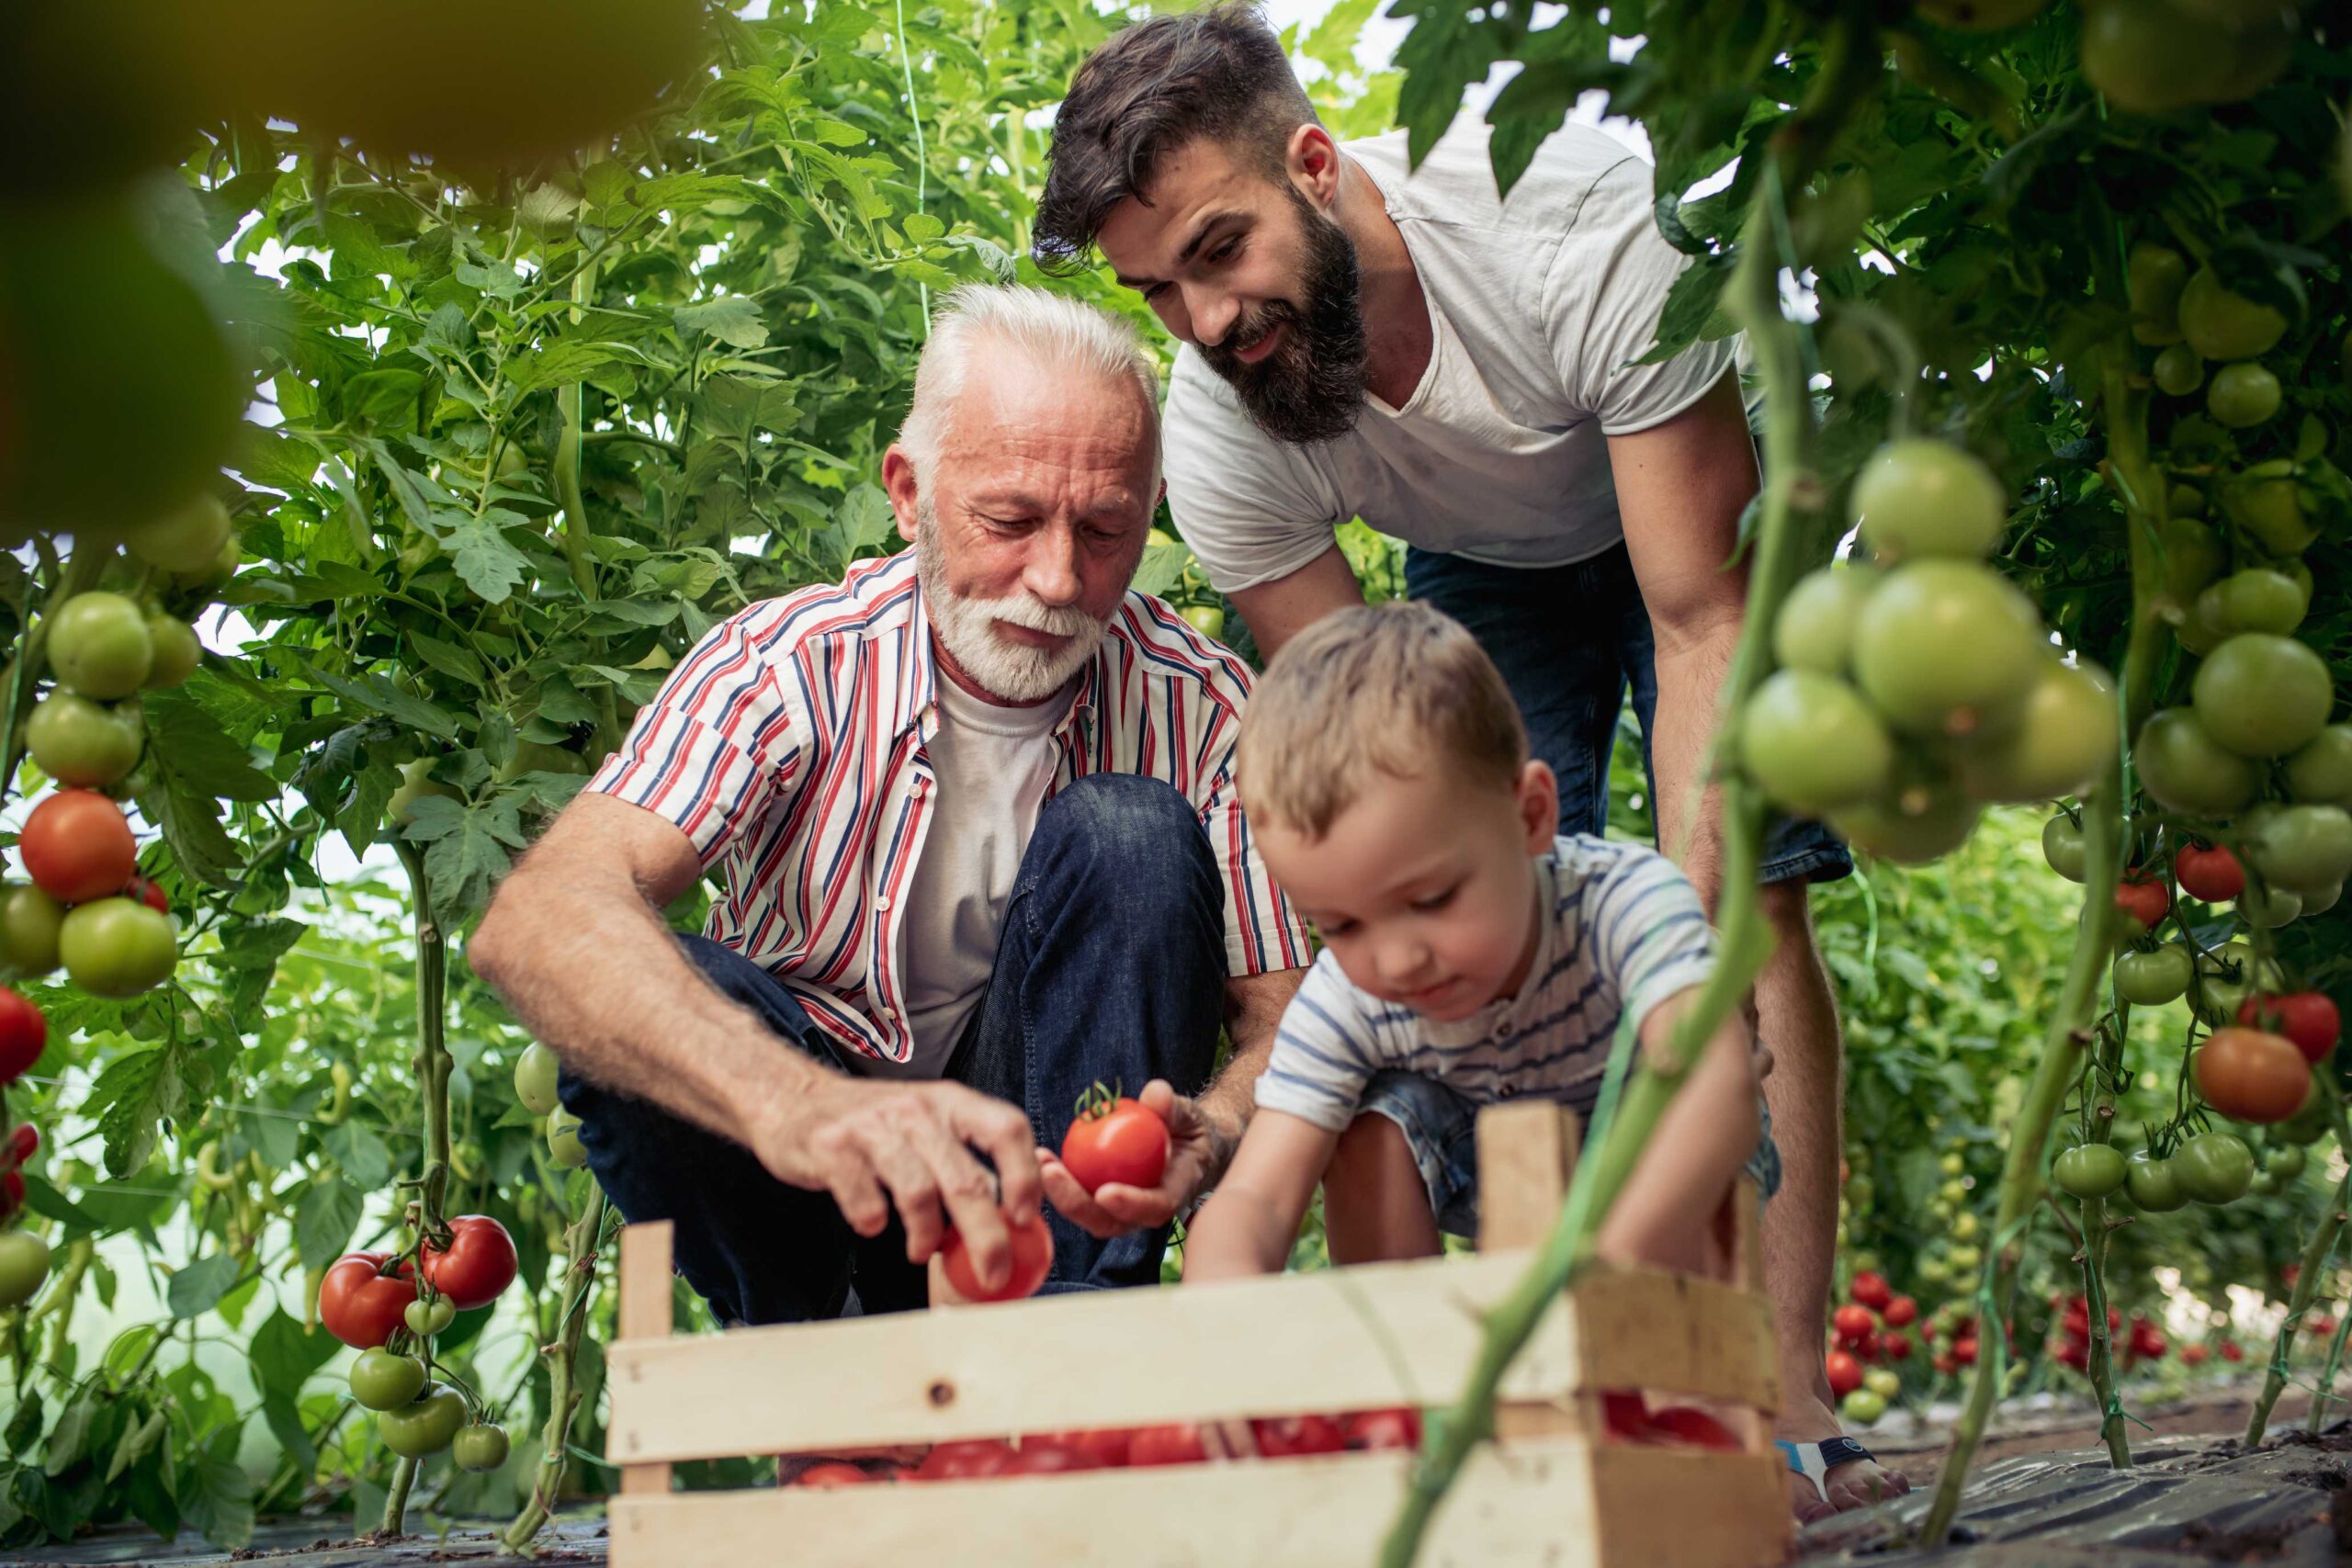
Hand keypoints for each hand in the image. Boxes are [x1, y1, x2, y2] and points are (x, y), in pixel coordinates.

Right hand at [758, 1074, 1040, 1294]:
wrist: (795, 1100)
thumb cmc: (875, 1125)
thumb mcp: (930, 1129)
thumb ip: (968, 1165)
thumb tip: (1015, 1218)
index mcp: (952, 1102)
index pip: (1007, 1129)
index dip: (1024, 1176)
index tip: (1026, 1218)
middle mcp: (917, 1109)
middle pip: (966, 1179)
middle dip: (987, 1237)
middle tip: (992, 1273)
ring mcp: (873, 1126)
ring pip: (919, 1193)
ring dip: (926, 1235)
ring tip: (921, 1250)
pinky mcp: (832, 1147)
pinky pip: (864, 1200)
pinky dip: (872, 1222)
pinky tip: (873, 1224)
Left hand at [1037, 1079, 1228, 1239]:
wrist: (1186, 1146)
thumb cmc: (1189, 1129)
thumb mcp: (1188, 1115)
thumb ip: (1173, 1108)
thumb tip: (1155, 1095)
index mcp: (1175, 1193)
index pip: (1155, 1207)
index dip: (1131, 1205)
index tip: (1105, 1193)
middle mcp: (1145, 1211)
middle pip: (1110, 1221)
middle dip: (1077, 1205)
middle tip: (1051, 1175)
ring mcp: (1122, 1210)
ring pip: (1089, 1214)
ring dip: (1060, 1194)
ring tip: (1041, 1162)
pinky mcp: (1103, 1201)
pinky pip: (1080, 1196)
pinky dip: (1060, 1182)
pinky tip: (1042, 1157)